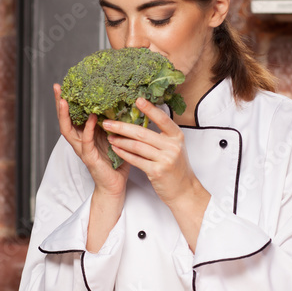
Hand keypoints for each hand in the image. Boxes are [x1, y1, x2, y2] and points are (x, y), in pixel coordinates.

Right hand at [53, 84, 128, 197]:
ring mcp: (82, 149)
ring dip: (65, 115)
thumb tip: (124, 101)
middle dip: (60, 103)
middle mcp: (80, 140)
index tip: (64, 84)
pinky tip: (92, 118)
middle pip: (64, 119)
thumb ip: (114, 122)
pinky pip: (86, 142)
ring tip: (64, 101)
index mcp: (85, 134)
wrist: (116, 184)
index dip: (67, 100)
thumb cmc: (116, 161)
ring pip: (68, 130)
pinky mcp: (89, 158)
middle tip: (57, 88)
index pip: (72, 114)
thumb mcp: (115, 135)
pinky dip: (88, 129)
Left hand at [103, 98, 209, 239]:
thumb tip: (142, 121)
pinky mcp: (157, 171)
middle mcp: (172, 146)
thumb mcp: (173, 147)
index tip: (137, 100)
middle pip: (142, 132)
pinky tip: (115, 148)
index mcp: (177, 136)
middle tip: (108, 122)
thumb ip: (161, 136)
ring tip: (109, 136)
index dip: (150, 109)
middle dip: (122, 127)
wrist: (184, 190)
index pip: (162, 119)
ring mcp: (165, 159)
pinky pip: (136, 160)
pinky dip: (124, 154)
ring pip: (137, 146)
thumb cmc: (176, 168)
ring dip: (120, 141)